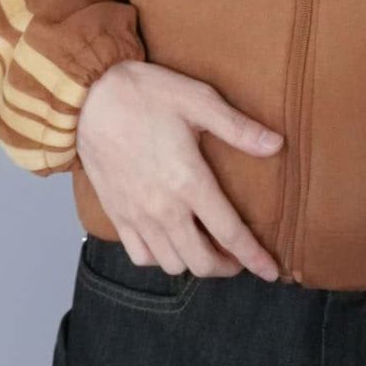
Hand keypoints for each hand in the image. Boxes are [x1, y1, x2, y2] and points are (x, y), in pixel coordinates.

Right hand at [76, 59, 283, 281]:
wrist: (88, 97)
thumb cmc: (145, 93)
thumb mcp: (198, 100)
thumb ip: (238, 127)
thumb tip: (276, 144)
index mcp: (189, 181)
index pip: (230, 233)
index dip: (254, 258)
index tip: (271, 272)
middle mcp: (163, 208)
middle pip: (201, 262)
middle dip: (228, 267)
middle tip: (240, 257)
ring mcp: (137, 215)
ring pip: (172, 264)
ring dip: (196, 263)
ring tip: (209, 248)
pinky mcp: (116, 214)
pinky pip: (141, 256)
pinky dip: (161, 258)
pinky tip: (171, 242)